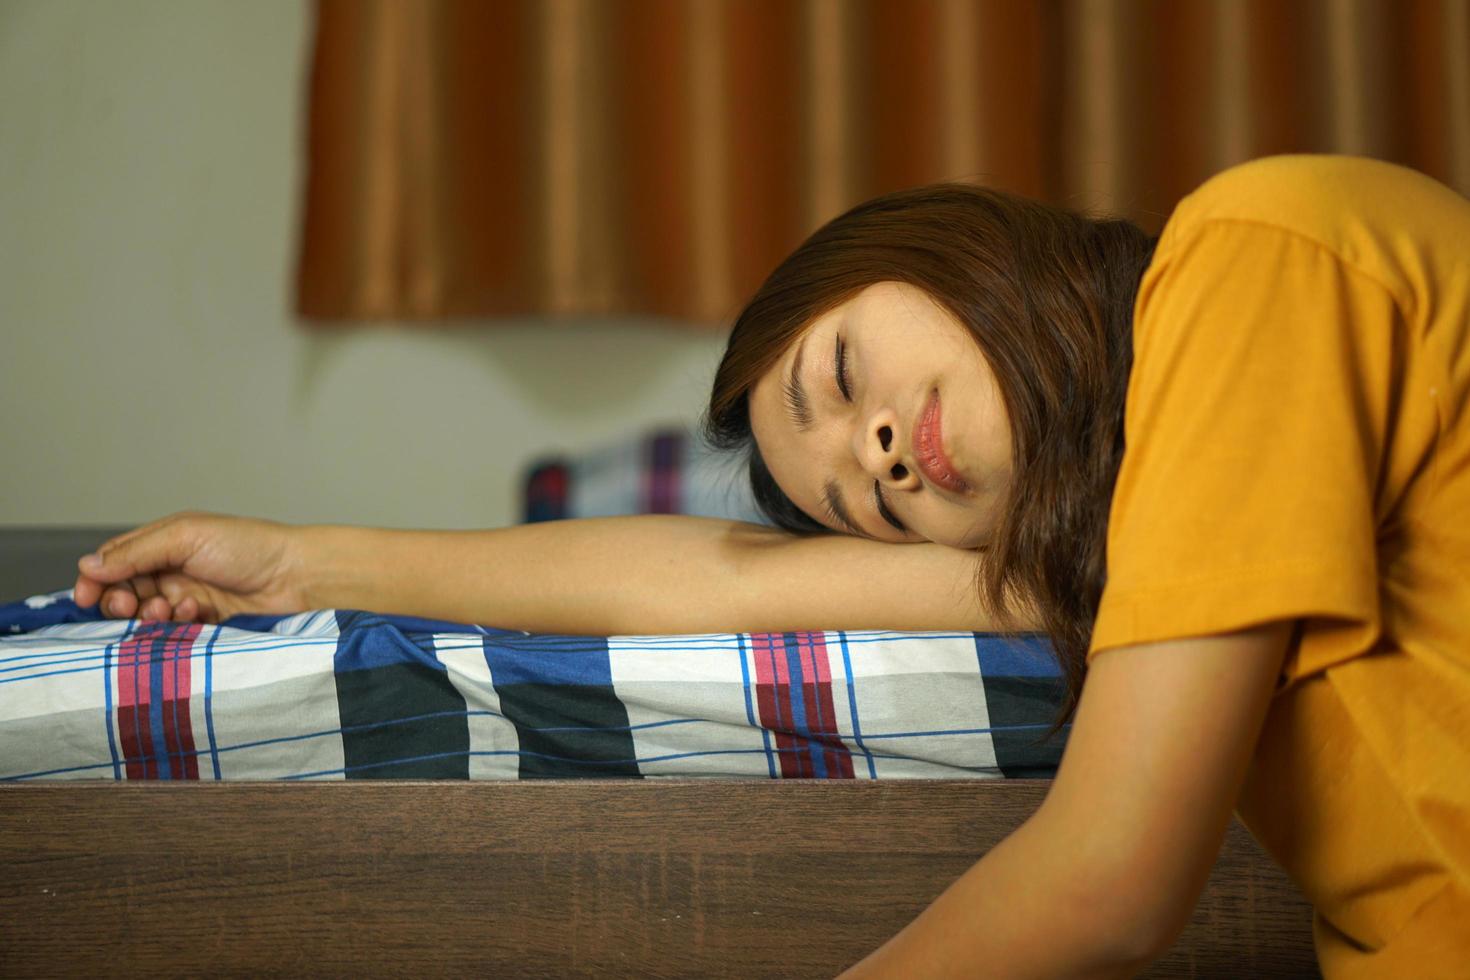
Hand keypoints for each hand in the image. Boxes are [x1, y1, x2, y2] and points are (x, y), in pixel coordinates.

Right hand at [73, 511, 308, 622]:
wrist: (296, 577)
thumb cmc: (248, 547)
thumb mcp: (186, 537)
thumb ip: (136, 552)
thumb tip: (87, 566)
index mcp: (164, 543)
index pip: (113, 563)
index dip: (95, 580)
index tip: (85, 597)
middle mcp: (171, 571)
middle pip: (123, 593)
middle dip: (121, 602)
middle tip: (133, 605)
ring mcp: (186, 599)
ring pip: (145, 617)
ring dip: (150, 615)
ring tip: (170, 608)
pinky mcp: (202, 625)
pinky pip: (171, 633)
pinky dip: (176, 625)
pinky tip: (196, 614)